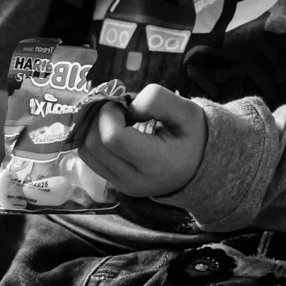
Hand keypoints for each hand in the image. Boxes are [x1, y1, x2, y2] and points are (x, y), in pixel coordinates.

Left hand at [78, 84, 207, 199]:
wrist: (199, 167)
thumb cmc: (193, 136)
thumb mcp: (186, 110)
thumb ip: (156, 100)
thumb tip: (125, 108)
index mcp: (155, 163)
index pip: (112, 138)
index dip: (110, 113)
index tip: (125, 105)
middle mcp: (134, 180)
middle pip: (93, 145)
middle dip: (100, 118)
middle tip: (120, 109)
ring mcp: (122, 186)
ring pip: (85, 152)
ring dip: (94, 129)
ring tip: (117, 120)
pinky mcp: (115, 184)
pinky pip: (90, 159)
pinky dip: (95, 140)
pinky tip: (113, 131)